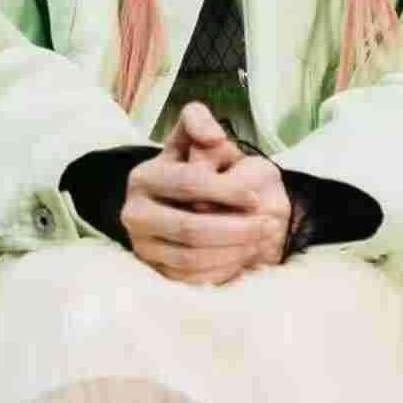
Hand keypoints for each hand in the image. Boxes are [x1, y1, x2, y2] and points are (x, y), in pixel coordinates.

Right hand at [122, 102, 294, 284]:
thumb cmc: (193, 168)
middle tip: (269, 225)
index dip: (227, 191)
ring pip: (191, 258)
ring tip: (261, 240)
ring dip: (233, 251)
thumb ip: (198, 121)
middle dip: (236, 228)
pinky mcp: (154, 273)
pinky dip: (222, 271)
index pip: (187, 184)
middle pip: (189, 228)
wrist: (178, 205)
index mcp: (142, 177)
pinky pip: (190, 281)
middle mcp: (133, 214)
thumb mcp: (192, 138)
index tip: (257, 196)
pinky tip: (245, 258)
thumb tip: (213, 137)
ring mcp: (142, 247)